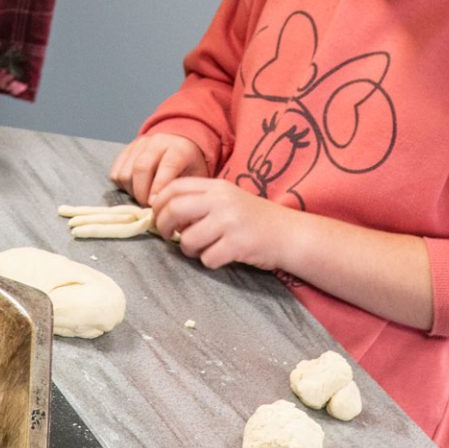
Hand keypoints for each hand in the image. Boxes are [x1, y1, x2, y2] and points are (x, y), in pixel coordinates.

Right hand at [110, 132, 206, 205]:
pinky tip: (135, 188)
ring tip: (143, 196)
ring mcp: (139, 144)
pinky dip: (122, 186)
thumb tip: (172, 215)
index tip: (155, 205)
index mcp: (178, 149)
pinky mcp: (126, 150)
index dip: (159, 188)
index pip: (167, 167)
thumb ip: (184, 192)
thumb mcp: (196, 177)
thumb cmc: (188, 165)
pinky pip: (115, 173)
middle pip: (140, 168)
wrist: (179, 142)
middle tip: (148, 207)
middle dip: (142, 193)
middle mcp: (157, 143)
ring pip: (125, 172)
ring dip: (131, 191)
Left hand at [152, 177, 292, 271]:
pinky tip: (221, 256)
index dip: (159, 203)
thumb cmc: (254, 218)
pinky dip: (209, 261)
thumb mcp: (227, 199)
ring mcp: (230, 222)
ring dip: (189, 249)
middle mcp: (222, 201)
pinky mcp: (238, 245)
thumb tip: (164, 211)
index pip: (174, 187)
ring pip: (188, 239)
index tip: (159, 216)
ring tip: (202, 248)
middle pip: (175, 209)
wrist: (289, 234)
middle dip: (165, 226)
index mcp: (216, 186)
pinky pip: (207, 258)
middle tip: (170, 236)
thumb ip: (200, 201)